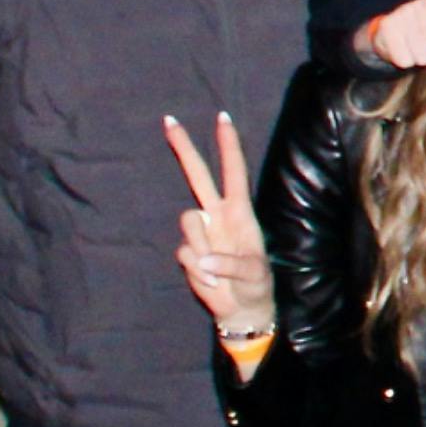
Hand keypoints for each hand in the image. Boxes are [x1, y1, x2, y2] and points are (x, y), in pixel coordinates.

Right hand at [163, 111, 273, 334]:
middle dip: (184, 148)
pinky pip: (185, 252)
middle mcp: (217, 215)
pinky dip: (198, 269)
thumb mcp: (254, 275)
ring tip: (219, 269)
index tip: (223, 118)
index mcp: (240, 211)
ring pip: (188, 222)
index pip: (234, 171)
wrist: (241, 309)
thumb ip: (232, 265)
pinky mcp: (187, 251)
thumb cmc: (255, 285)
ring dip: (203, 247)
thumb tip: (205, 260)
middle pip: (198, 175)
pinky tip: (210, 279)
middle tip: (170, 120)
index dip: (228, 146)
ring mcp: (201, 232)